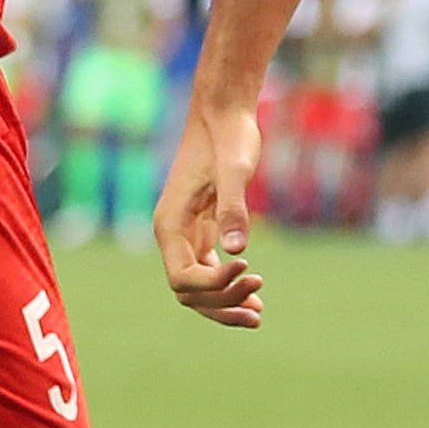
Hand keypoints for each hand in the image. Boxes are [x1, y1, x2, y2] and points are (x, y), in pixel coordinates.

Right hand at [153, 102, 265, 327]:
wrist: (224, 112)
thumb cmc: (228, 136)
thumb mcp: (235, 170)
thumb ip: (233, 208)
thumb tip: (237, 251)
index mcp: (169, 225)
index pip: (183, 279)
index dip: (215, 286)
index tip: (249, 268)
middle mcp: (172, 234)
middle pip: (189, 292)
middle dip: (221, 304)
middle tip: (259, 306)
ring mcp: (185, 234)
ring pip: (198, 287)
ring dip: (225, 304)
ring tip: (258, 315)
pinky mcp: (202, 229)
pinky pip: (209, 270)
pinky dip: (228, 285)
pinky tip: (254, 296)